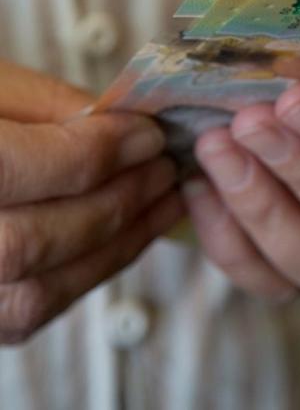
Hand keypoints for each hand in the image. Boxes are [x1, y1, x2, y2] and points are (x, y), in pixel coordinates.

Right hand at [0, 61, 181, 343]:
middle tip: (164, 166)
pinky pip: (31, 312)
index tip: (147, 134)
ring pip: (35, 292)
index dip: (91, 153)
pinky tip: (130, 232)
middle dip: (114, 202)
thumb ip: (52, 107)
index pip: (10, 170)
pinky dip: (91, 271)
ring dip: (117, 244)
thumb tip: (130, 132)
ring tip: (163, 197)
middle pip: (25, 242)